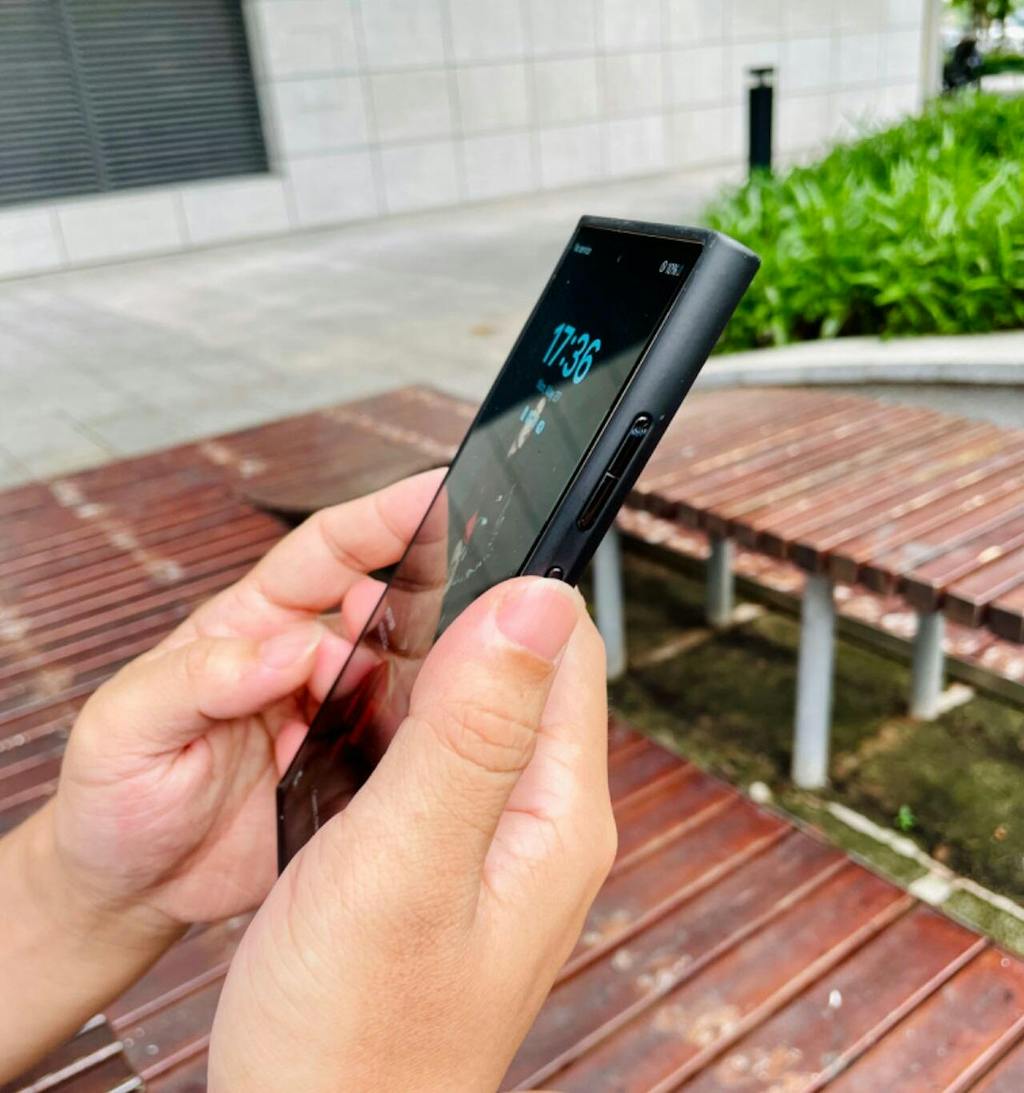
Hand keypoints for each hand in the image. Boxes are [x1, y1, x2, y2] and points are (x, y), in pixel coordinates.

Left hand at [50, 470, 444, 930]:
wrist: (130, 885)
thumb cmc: (116, 791)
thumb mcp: (127, 723)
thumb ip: (201, 675)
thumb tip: (294, 647)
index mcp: (252, 626)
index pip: (326, 553)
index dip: (379, 519)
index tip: (433, 493)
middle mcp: (305, 665)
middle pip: (383, 608)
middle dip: (418, 594)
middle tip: (436, 605)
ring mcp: (336, 722)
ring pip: (405, 680)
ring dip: (425, 677)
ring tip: (430, 686)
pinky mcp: (354, 778)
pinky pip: (406, 752)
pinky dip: (424, 746)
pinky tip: (427, 752)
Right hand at [208, 576, 615, 1091]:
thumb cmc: (355, 1032)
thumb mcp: (407, 860)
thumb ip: (471, 729)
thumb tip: (534, 597)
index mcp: (555, 811)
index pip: (564, 649)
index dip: (511, 579)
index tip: (445, 537)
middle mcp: (541, 821)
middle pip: (523, 672)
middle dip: (457, 619)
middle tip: (379, 591)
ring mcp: (495, 842)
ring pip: (475, 709)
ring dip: (423, 668)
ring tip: (356, 646)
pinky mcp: (448, 858)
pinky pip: (438, 756)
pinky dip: (397, 720)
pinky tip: (350, 718)